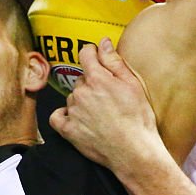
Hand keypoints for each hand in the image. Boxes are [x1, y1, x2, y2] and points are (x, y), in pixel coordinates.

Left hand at [49, 39, 166, 176]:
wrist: (134, 151)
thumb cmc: (138, 119)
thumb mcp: (133, 84)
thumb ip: (114, 61)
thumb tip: (103, 43)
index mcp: (97, 78)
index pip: (85, 54)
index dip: (92, 53)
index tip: (97, 58)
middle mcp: (81, 93)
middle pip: (81, 79)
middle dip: (92, 84)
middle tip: (109, 97)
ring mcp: (73, 112)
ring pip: (72, 97)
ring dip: (82, 101)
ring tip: (100, 114)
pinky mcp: (68, 130)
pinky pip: (57, 117)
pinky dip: (64, 115)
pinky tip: (77, 119)